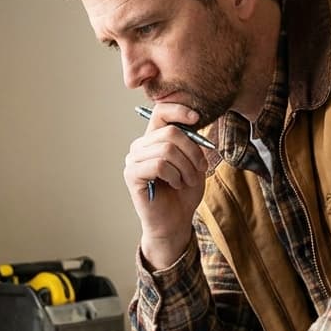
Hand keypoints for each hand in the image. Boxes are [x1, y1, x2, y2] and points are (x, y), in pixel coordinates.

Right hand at [125, 103, 209, 267]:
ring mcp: (133, 159)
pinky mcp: (132, 174)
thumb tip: (194, 120)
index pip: (161, 111)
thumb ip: (192, 141)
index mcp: (155, 139)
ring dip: (186, 167)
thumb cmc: (184, 192)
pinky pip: (158, 165)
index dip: (179, 109)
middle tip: (199, 169)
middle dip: (192, 151)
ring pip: (167, 149)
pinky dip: (174, 175)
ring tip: (187, 180)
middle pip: (170, 132)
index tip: (197, 118)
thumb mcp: (194, 162)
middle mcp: (141, 145)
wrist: (176, 221)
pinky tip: (176, 184)